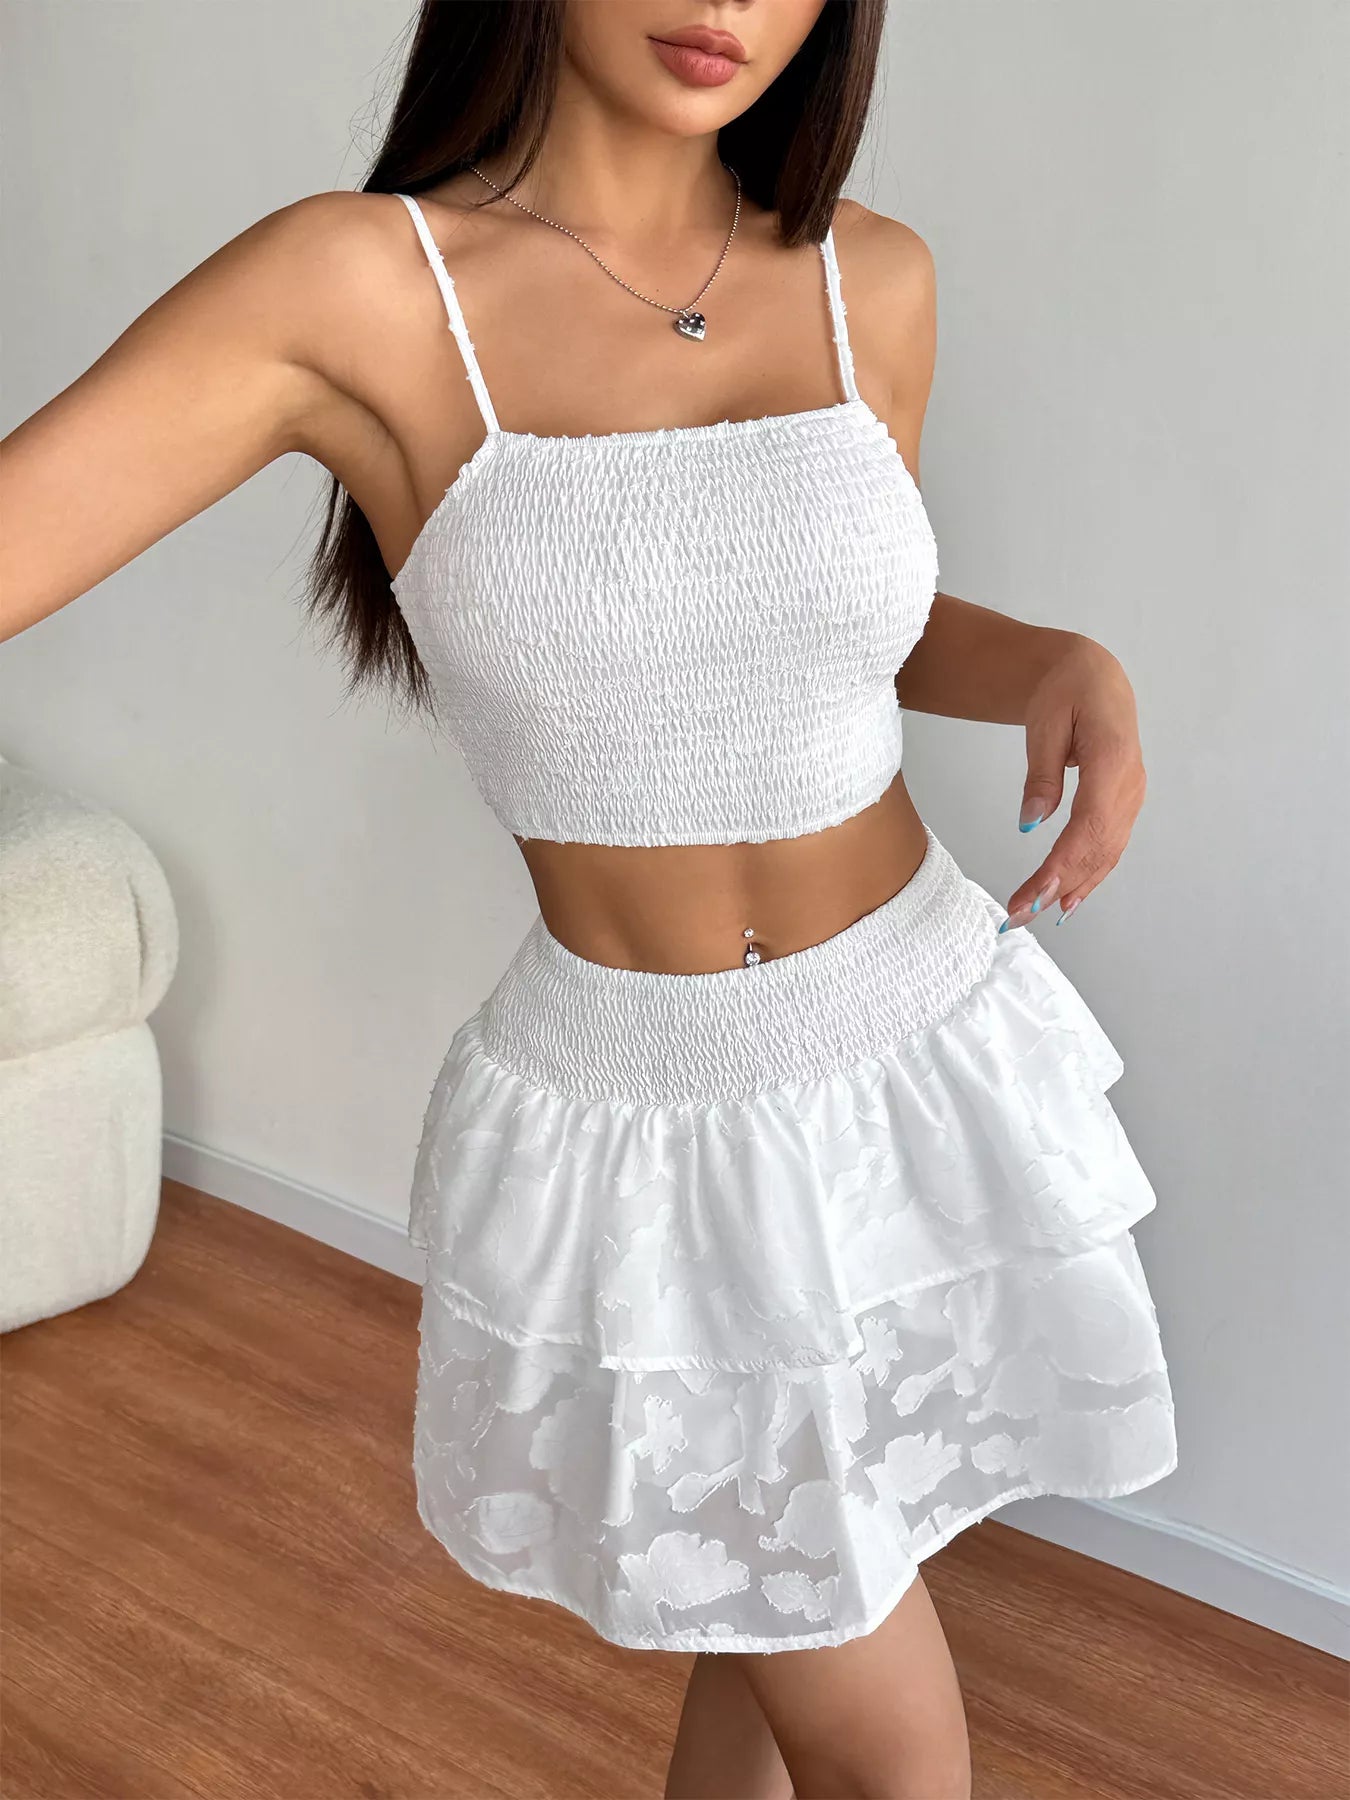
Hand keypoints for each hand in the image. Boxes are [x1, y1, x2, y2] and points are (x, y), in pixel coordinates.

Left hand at [999, 637, 1146, 929]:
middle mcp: (1130, 784)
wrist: (1094, 677)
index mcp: (1113, 759)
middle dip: (1059, 885)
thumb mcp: (1045, 722)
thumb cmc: (1067, 691)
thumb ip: (1041, 774)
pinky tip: (1067, 900)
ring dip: (1072, 888)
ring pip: (1106, 853)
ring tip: (1035, 914)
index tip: (1035, 893)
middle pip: (1097, 847)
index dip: (1064, 864)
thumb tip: (1030, 824)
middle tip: (1018, 915)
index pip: (1090, 824)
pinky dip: (1088, 876)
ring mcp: (1131, 796)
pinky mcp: (1124, 804)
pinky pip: (1109, 847)